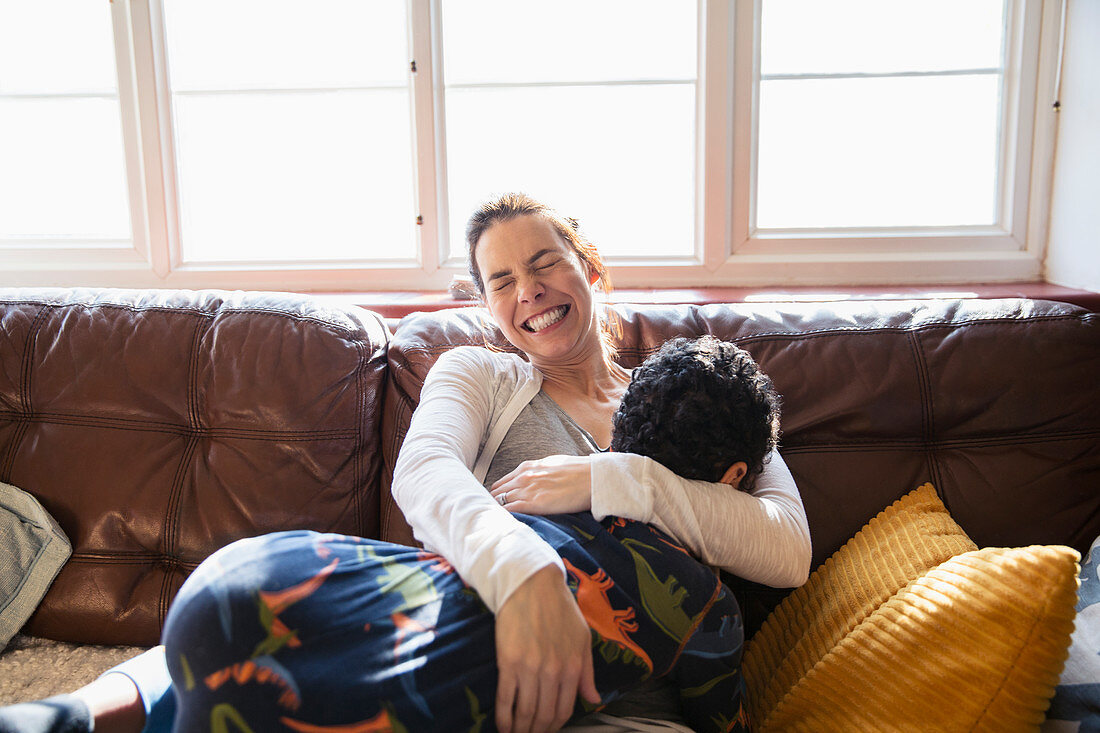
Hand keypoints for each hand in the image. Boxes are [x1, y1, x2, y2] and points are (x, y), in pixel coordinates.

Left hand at [490, 455, 593, 514]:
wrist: (593, 477)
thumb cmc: (578, 471)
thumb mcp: (552, 465)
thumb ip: (538, 472)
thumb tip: (535, 479)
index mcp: (527, 467)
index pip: (502, 483)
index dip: (498, 494)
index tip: (496, 503)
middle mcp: (523, 477)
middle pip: (497, 493)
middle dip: (493, 503)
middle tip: (492, 515)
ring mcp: (527, 490)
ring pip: (500, 502)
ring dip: (496, 511)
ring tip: (494, 522)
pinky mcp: (534, 504)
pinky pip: (510, 511)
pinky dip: (504, 517)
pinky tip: (502, 524)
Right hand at [494, 565, 599, 732]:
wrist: (531, 584)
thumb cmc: (559, 608)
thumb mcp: (582, 638)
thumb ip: (588, 672)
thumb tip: (593, 699)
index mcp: (573, 666)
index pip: (565, 709)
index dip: (555, 727)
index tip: (547, 731)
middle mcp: (553, 672)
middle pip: (544, 716)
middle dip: (536, 732)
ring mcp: (530, 668)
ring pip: (525, 712)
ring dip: (520, 730)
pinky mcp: (508, 662)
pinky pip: (505, 699)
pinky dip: (503, 718)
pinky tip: (502, 726)